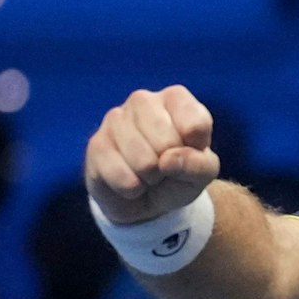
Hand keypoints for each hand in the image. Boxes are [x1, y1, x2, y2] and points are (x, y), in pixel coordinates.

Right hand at [84, 85, 220, 224]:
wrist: (147, 200)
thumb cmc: (180, 175)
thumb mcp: (203, 172)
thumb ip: (198, 164)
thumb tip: (169, 159)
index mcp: (176, 99)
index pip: (196, 124)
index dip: (197, 150)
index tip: (191, 151)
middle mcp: (143, 101)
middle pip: (167, 141)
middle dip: (170, 166)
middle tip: (166, 167)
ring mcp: (115, 119)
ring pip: (142, 159)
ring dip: (150, 178)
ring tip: (148, 174)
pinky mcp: (95, 144)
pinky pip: (120, 174)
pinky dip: (132, 188)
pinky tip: (130, 181)